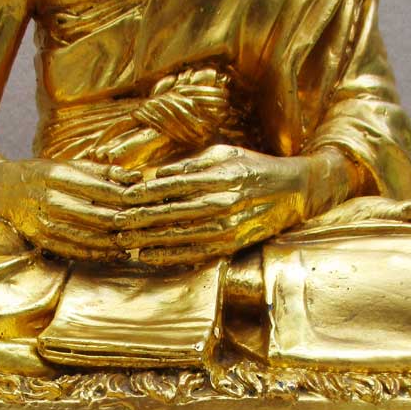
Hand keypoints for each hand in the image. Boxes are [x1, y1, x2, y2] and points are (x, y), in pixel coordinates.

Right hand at [0, 159, 140, 260]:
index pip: (100, 190)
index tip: (146, 202)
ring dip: (115, 243)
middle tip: (146, 226)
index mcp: (57, 175)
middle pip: (97, 216)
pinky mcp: (41, 240)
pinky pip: (75, 252)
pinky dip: (99, 254)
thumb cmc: (41, 173)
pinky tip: (116, 253)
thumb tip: (136, 178)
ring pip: (88, 238)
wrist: (2, 188)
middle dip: (125, 223)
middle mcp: (49, 200)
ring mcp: (43, 223)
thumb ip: (102, 172)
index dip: (127, 199)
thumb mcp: (68, 164)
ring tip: (135, 241)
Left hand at [113, 145, 316, 265]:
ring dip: (148, 240)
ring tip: (124, 241)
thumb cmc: (255, 168)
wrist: (294, 192)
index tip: (123, 197)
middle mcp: (223, 203)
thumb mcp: (225, 153)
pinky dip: (169, 255)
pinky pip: (194, 253)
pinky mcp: (231, 245)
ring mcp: (228, 227)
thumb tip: (157, 173)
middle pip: (172, 213)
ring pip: (179, 236)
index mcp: (220, 176)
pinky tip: (148, 255)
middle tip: (115, 223)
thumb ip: (191, 163)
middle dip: (140, 219)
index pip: (174, 185)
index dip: (146, 192)